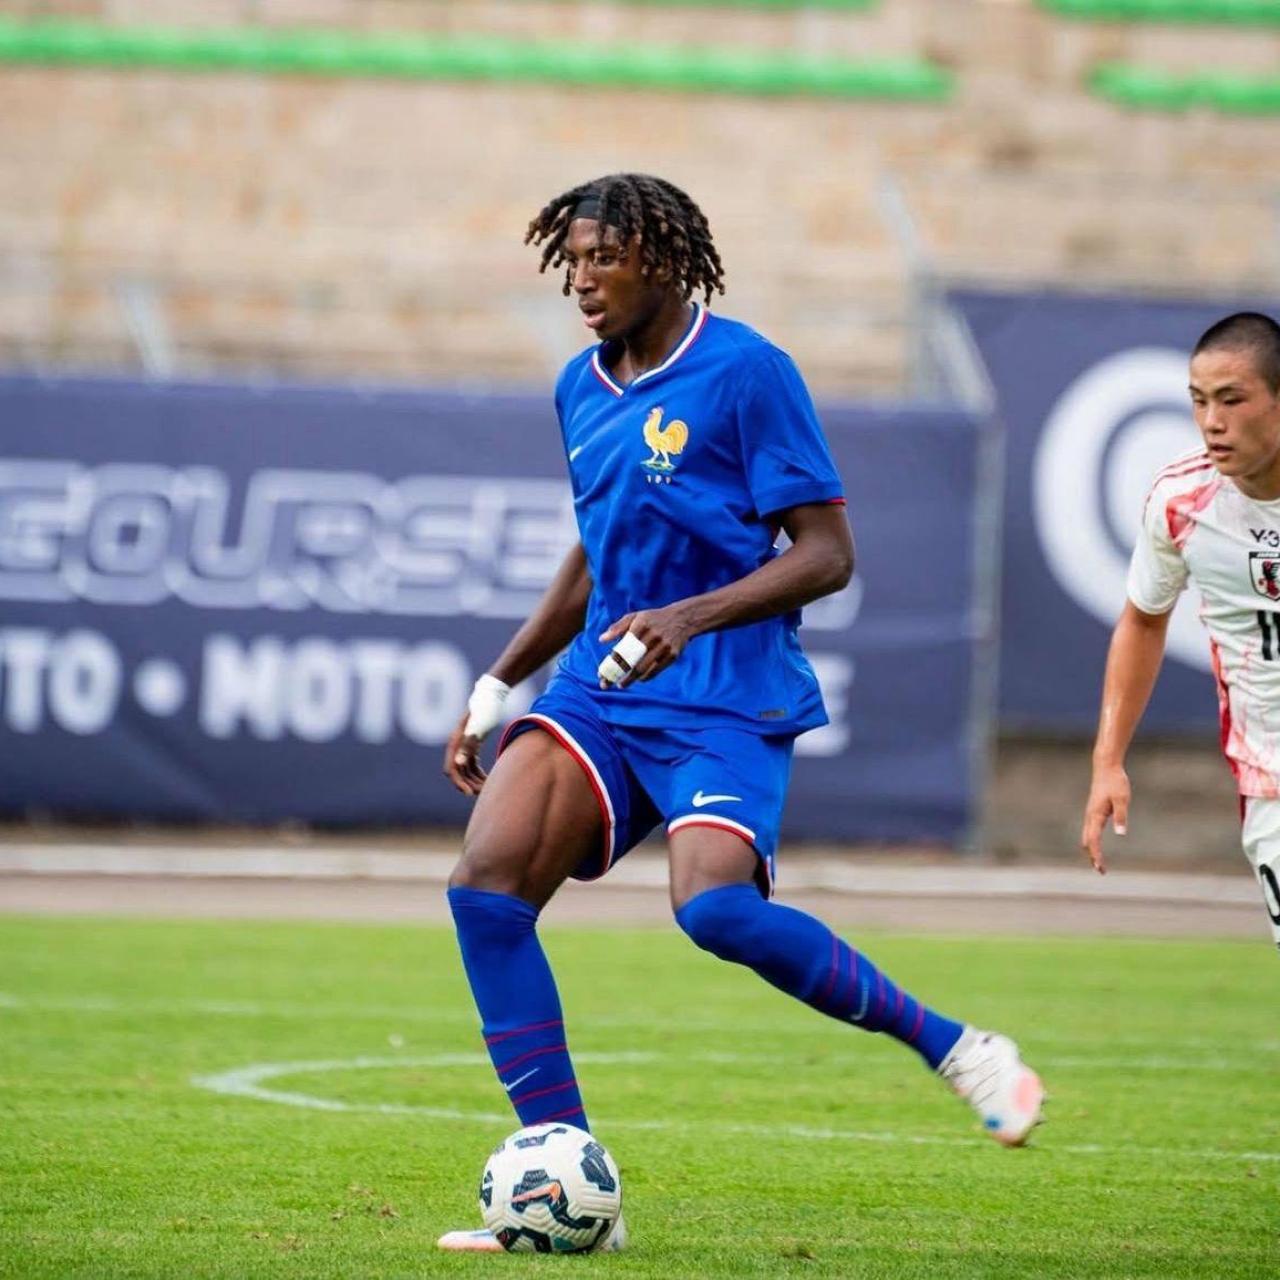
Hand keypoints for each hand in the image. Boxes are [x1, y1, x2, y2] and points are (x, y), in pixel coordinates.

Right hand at [442, 674, 509, 795]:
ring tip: (488, 788)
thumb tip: (457, 765)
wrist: (493, 694)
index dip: (458, 783)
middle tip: (482, 794)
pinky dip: (479, 773)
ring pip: (466, 770)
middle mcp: (458, 745)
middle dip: (468, 784)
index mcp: (456, 742)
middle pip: (458, 772)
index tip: (469, 794)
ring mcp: (465, 745)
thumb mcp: (479, 727)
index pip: (451, 769)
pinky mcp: (473, 745)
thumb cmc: (486, 709)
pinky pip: (472, 764)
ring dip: (474, 780)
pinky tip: (489, 780)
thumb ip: (468, 745)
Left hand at [599, 605, 694, 688]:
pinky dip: (645, 677)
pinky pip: (655, 670)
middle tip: (609, 684)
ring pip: (643, 668)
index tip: (603, 673)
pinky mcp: (672, 655)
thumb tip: (602, 640)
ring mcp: (664, 646)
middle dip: (619, 675)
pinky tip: (638, 679)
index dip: (612, 662)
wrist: (683, 619)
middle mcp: (653, 636)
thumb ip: (618, 627)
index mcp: (641, 624)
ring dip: (631, 679)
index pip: (623, 647)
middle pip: (633, 661)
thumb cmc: (654, 619)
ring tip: (622, 684)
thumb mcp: (635, 617)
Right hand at [1080, 763, 1128, 874]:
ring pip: (1087, 836)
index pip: (1094, 840)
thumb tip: (1120, 834)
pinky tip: (1096, 844)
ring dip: (1091, 850)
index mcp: (1095, 815)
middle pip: (1087, 841)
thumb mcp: (1122, 799)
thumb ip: (1121, 816)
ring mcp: (1090, 813)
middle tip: (1101, 870)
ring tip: (1098, 862)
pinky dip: (1092, 841)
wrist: (1105, 767)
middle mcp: (1090, 816)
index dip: (1097, 855)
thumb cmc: (1115, 782)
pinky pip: (1090, 830)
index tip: (1101, 867)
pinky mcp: (1094, 810)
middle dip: (1093, 856)